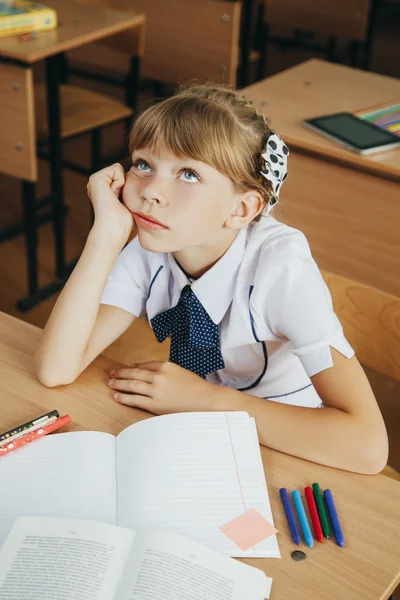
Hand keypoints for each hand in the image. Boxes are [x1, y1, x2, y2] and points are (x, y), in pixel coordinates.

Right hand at [87, 163, 132, 240]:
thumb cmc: (125, 224)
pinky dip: (120, 182)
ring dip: (123, 186)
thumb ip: (133, 194)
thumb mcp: (131, 205)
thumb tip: (148, 191)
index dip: (130, 189)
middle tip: (119, 202)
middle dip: (127, 186)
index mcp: (105, 190)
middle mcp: (99, 185)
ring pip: (120, 169)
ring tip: (115, 200)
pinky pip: (117, 168)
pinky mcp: (95, 178)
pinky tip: (113, 196)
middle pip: (123, 172)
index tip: (122, 204)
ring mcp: (95, 181)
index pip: (125, 177)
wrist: (115, 230)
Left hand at [107, 361, 226, 413]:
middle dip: (121, 373)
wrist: (206, 400)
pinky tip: (117, 396)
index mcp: (166, 366)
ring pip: (132, 385)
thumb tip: (149, 373)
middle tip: (111, 373)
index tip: (126, 369)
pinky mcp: (155, 404)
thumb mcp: (180, 372)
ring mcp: (156, 391)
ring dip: (119, 384)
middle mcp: (159, 376)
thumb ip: (165, 371)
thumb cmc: (196, 387)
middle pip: (134, 373)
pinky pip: (135, 400)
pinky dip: (124, 397)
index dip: (133, 367)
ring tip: (110, 383)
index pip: (144, 365)